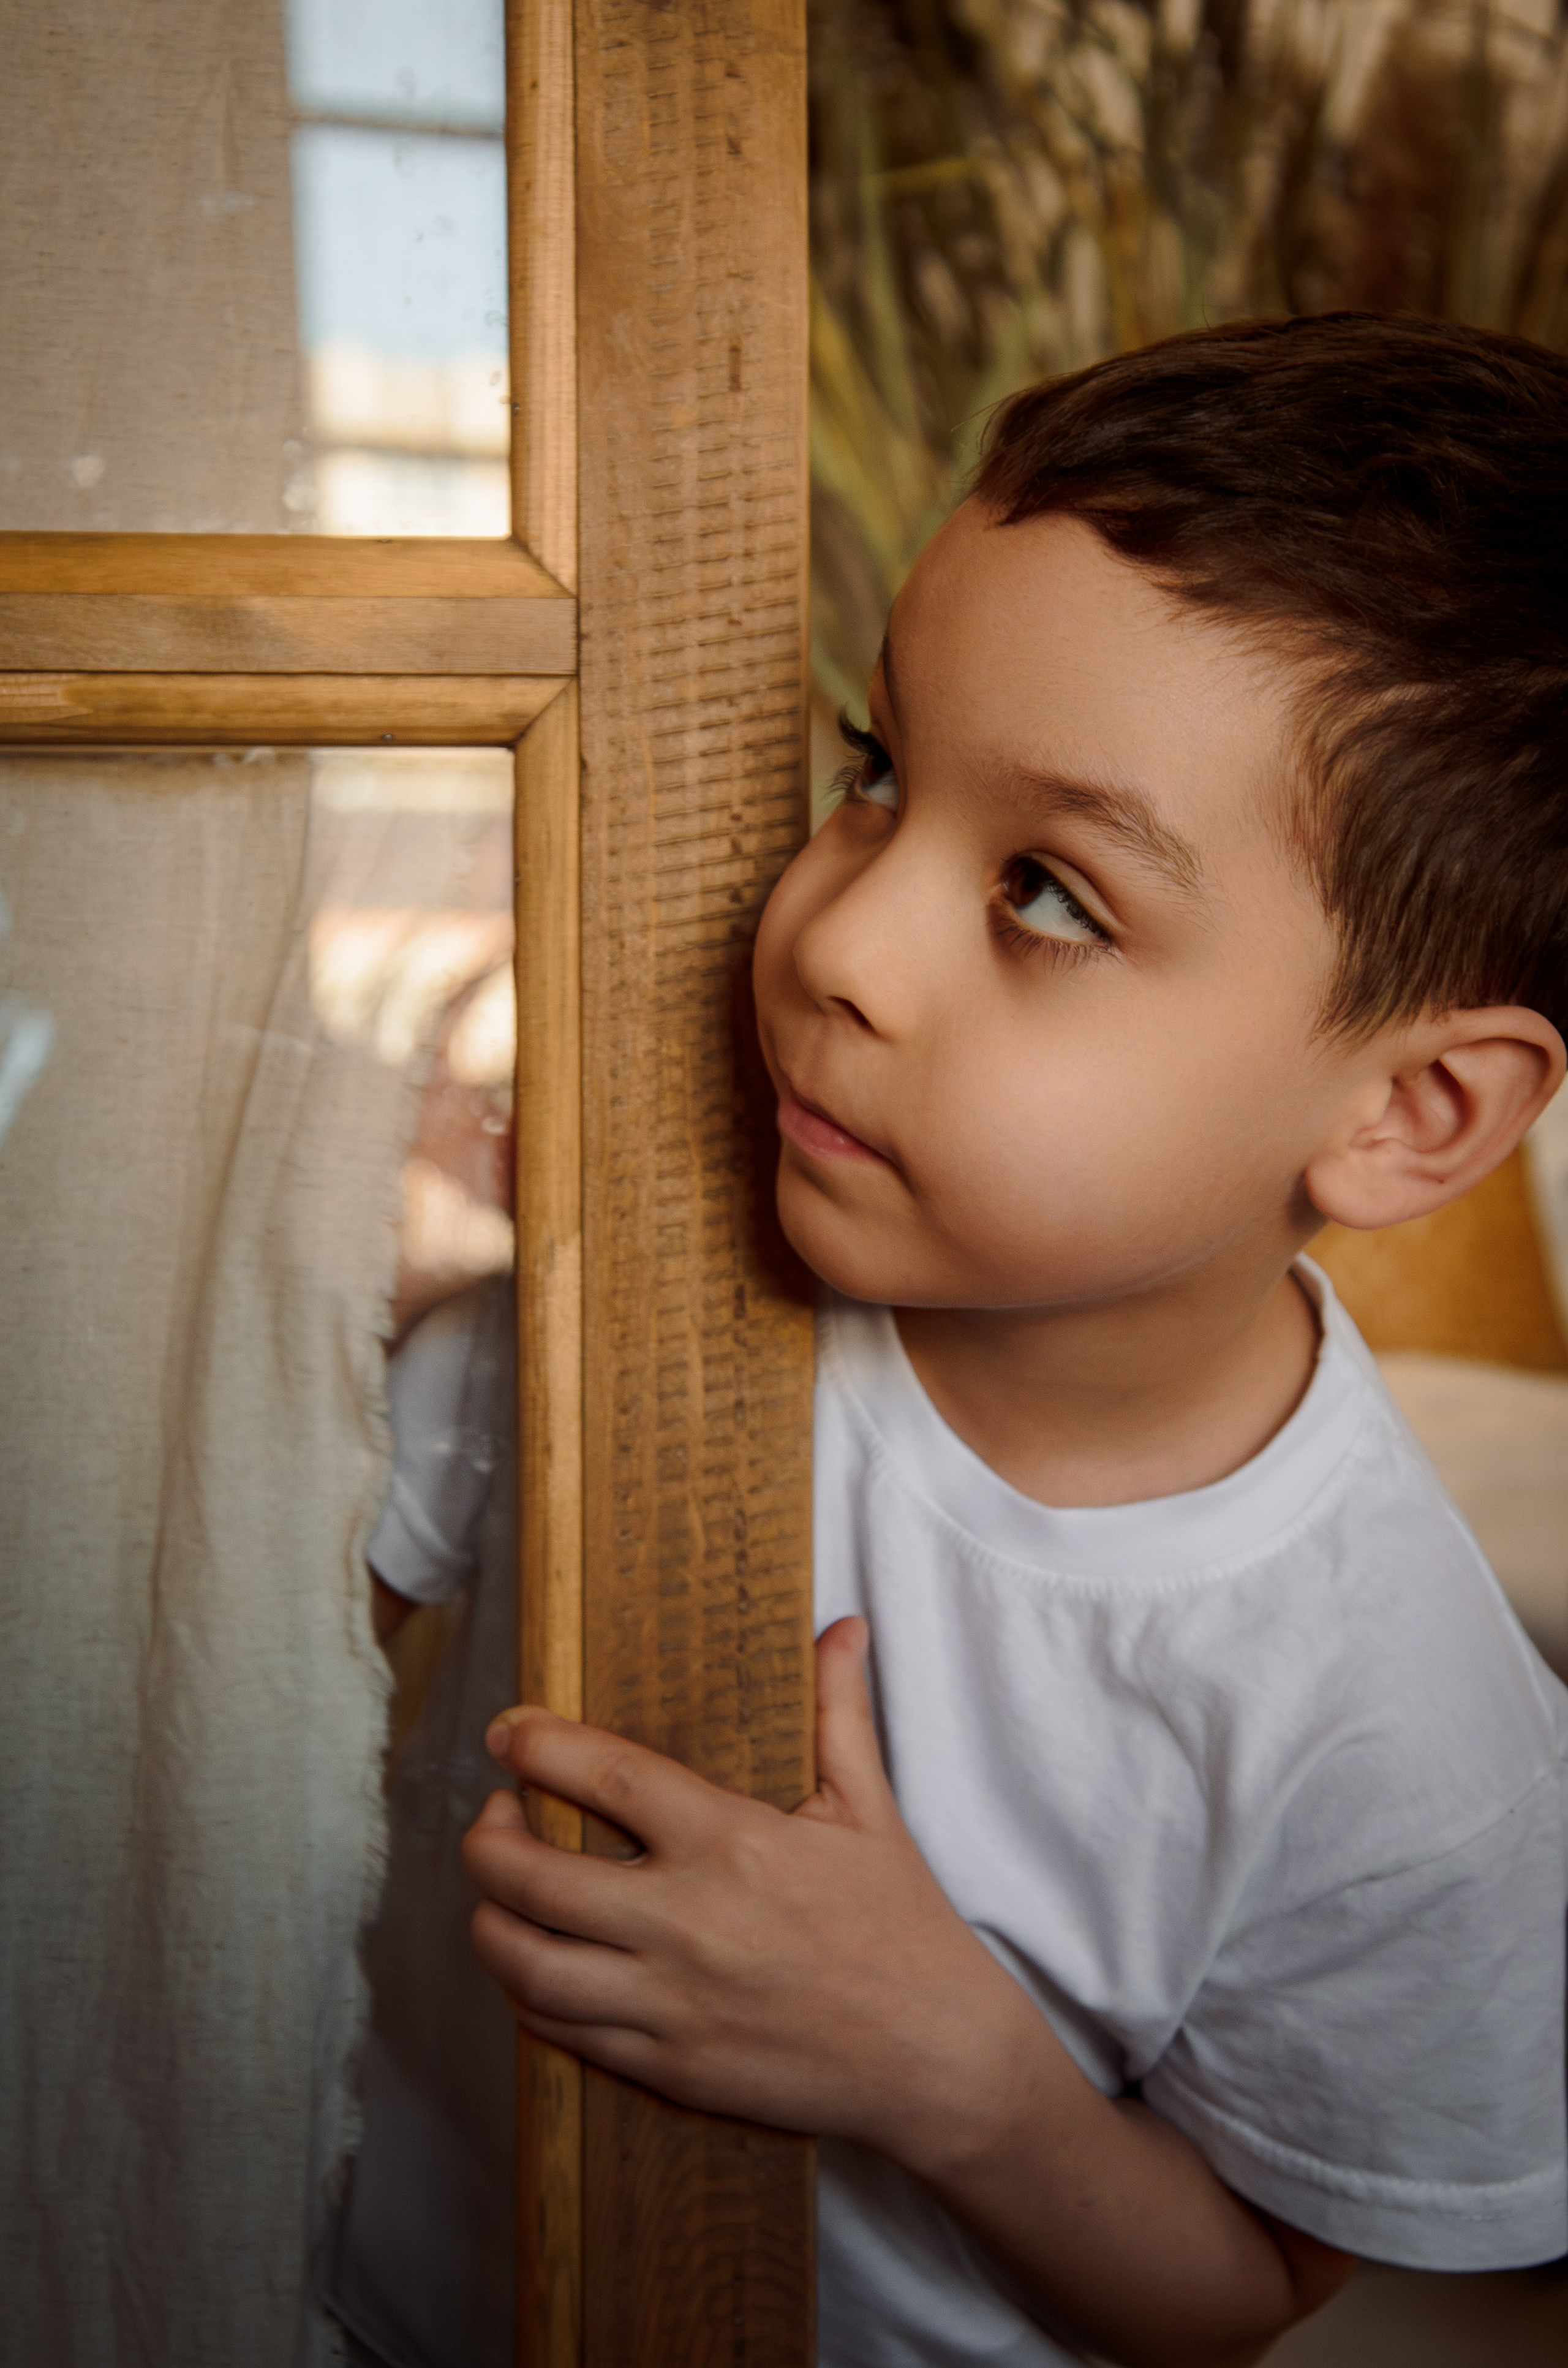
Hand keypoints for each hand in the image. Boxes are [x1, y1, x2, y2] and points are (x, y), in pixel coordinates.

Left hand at [464, 1621, 1353, 2367]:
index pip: (603, 1777)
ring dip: (490, 1924)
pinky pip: (564, 2033)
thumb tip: (842, 1626)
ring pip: (527, 1966)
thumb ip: (838, 1710)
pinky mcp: (668, 2070)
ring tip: (498, 1895)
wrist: (937, 2057)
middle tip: (493, 1815)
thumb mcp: (870, 1808)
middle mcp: (684, 1922)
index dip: (536, 1746)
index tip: (506, 1732)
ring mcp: (668, 2004)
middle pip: (531, 1878)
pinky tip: (536, 1967)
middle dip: (486, 1840)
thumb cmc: (904, 1925)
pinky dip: (529, 1996)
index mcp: (730, 1842)